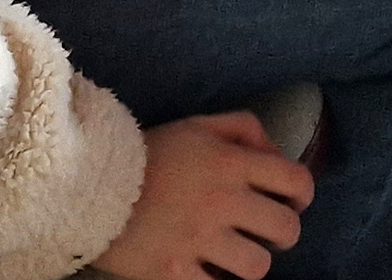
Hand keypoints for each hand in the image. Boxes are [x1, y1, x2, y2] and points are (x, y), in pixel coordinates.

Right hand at [95, 113, 310, 279]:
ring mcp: (198, 239)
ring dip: (251, 263)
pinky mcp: (173, 271)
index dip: (302, 196)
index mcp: (231, 163)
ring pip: (257, 267)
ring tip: (235, 256)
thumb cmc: (148, 154)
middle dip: (283, 234)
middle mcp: (222, 200)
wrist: (88, 184)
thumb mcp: (198, 126)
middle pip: (286, 230)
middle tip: (265, 233)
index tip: (293, 203)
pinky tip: (206, 271)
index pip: (297, 182)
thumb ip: (243, 130)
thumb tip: (276, 153)